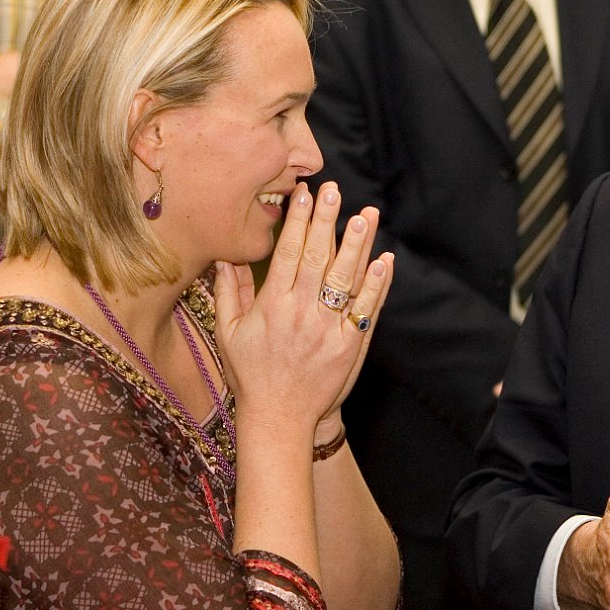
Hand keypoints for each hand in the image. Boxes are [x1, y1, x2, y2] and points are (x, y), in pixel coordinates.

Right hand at [215, 182, 394, 438]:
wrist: (279, 419)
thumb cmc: (250, 374)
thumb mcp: (228, 332)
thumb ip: (228, 291)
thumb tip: (224, 255)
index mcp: (272, 306)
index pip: (288, 254)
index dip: (297, 222)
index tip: (304, 194)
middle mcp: (301, 313)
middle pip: (318, 258)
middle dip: (327, 221)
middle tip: (335, 190)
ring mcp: (328, 330)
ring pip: (345, 279)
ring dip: (357, 245)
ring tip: (365, 215)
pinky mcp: (349, 346)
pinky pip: (365, 309)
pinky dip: (376, 285)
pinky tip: (385, 260)